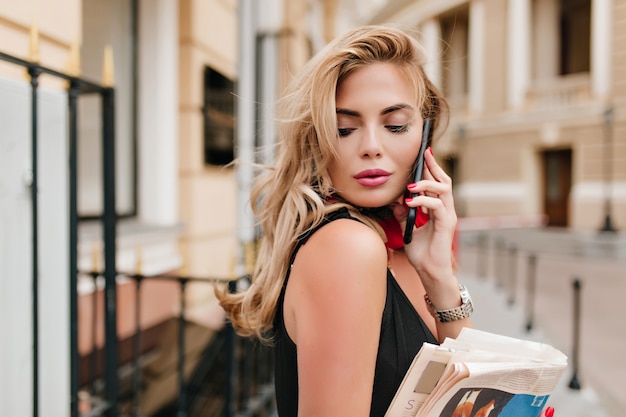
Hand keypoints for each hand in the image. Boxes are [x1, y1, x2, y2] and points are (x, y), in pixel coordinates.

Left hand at [393, 148, 456, 283]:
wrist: (430, 273)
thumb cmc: (422, 254)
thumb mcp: (408, 230)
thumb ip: (404, 214)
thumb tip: (396, 201)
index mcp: (439, 210)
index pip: (437, 184)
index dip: (431, 169)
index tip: (423, 156)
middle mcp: (446, 211)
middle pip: (444, 181)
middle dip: (433, 167)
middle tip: (424, 155)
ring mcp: (448, 217)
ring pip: (443, 190)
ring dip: (426, 184)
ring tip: (410, 186)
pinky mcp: (446, 225)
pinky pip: (438, 205)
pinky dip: (424, 201)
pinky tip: (410, 202)